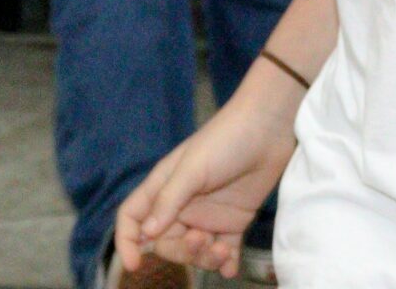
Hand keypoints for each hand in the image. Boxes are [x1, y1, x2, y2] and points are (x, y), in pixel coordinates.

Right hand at [114, 85, 299, 279]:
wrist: (269, 129)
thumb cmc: (225, 140)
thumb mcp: (192, 168)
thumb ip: (169, 200)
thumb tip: (146, 234)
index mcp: (164, 187)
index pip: (133, 218)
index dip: (127, 241)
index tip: (135, 264)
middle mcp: (182, 205)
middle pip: (166, 243)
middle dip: (180, 252)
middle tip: (201, 239)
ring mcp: (208, 214)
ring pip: (195, 251)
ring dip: (205, 259)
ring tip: (222, 251)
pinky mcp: (234, 220)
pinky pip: (225, 251)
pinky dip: (226, 263)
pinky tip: (231, 266)